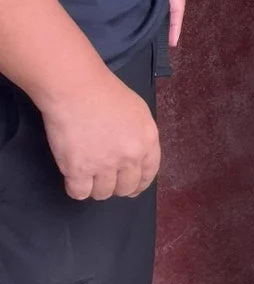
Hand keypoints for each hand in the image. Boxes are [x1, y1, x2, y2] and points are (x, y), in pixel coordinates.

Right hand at [40, 65, 159, 199]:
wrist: (77, 90)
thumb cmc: (106, 93)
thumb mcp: (138, 112)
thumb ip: (140, 135)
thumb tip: (136, 154)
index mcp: (148, 141)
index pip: (149, 173)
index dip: (139, 184)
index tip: (132, 189)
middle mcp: (130, 156)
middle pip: (126, 187)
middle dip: (117, 187)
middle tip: (106, 181)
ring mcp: (104, 165)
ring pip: (103, 193)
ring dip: (96, 188)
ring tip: (89, 176)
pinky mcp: (78, 170)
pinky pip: (79, 193)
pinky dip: (77, 189)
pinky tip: (75, 179)